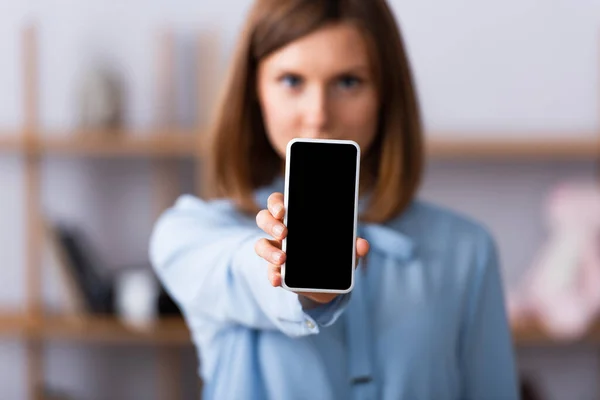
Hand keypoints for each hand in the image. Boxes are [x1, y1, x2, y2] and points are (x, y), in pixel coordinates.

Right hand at [254, 192, 369, 304]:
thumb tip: (362, 245)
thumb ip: (353, 247)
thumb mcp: (346, 251)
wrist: (328, 284)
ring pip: (261, 245)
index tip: (283, 210)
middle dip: (271, 224)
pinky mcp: (276, 271)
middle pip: (264, 218)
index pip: (279, 202)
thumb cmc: (333, 255)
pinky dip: (272, 275)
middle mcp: (281, 231)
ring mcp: (275, 250)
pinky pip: (269, 271)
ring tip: (283, 259)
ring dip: (269, 251)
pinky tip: (278, 279)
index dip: (277, 203)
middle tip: (284, 233)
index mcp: (295, 217)